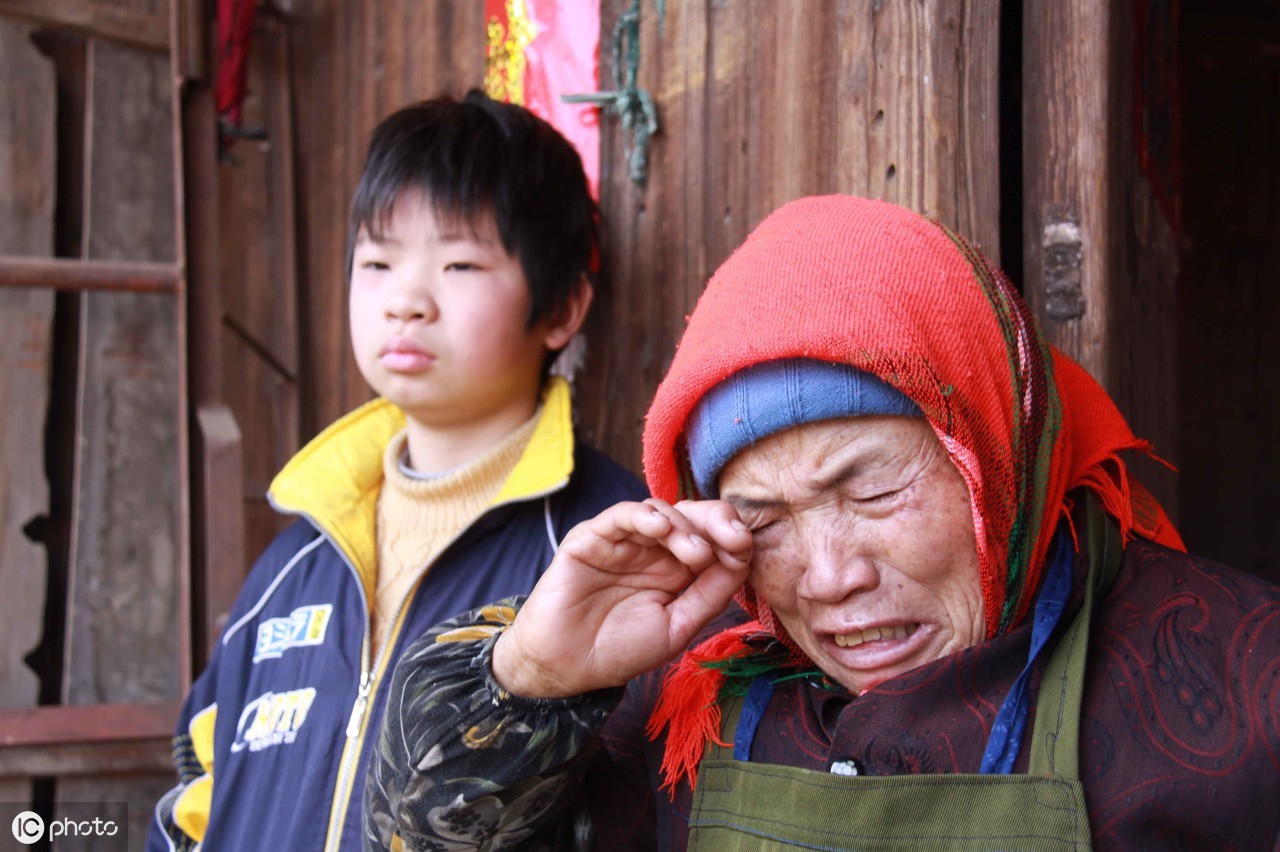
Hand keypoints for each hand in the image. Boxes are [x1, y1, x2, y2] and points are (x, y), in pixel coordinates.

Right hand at [492, 499, 752, 697]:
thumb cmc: (620, 649)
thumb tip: (744, 558)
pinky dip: (643, 516)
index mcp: (677, 568)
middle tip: (734, 536)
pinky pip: (620, 516)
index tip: (746, 546)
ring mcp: (623, 541)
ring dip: (684, 526)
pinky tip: (661, 527)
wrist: (567, 668)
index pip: (711, 538)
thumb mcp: (679, 627)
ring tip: (696, 553)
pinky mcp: (591, 537)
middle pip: (691, 517)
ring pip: (660, 512)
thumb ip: (711, 593)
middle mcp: (653, 549)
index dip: (731, 536)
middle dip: (716, 521)